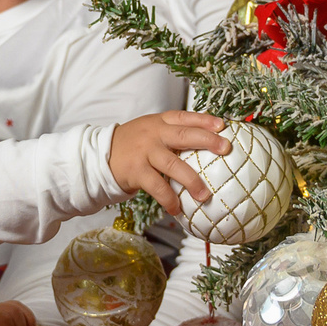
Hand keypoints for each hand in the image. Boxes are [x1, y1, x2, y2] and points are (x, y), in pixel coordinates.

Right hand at [108, 110, 230, 216]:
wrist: (101, 156)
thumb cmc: (134, 145)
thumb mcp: (151, 131)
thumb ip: (173, 134)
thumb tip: (208, 144)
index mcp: (160, 122)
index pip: (185, 117)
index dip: (204, 120)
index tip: (223, 125)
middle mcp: (154, 134)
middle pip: (184, 135)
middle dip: (207, 140)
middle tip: (226, 148)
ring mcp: (144, 152)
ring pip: (173, 165)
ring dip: (191, 180)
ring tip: (205, 195)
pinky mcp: (136, 171)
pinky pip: (157, 187)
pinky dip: (169, 199)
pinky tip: (178, 209)